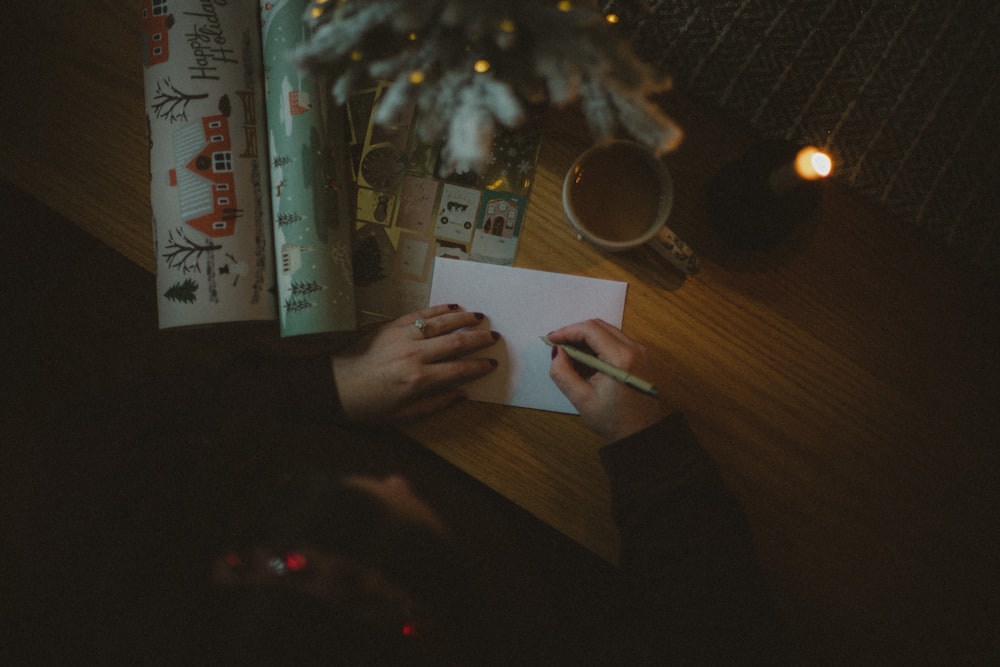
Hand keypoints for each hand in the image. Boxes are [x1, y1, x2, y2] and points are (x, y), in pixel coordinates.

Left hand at [331, 304, 499, 420]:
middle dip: (477, 339)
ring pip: (440, 324)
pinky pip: (420, 314)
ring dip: (463, 320)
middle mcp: (414, 355)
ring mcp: (402, 337)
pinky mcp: (391, 326)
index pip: (458, 370)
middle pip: (454, 343)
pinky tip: (453, 307)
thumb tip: (462, 393)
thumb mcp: (403, 416)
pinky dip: (438, 310)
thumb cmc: (368, 407)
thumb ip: (436, 403)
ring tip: (480, 317)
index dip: (478, 367)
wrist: (334, 387)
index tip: (491, 363)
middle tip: (494, 336)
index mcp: (418, 380)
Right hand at [548, 319, 667, 442]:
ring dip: (586, 339)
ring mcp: (640, 352)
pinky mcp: (640, 357)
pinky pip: (615, 341)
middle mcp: (634, 349)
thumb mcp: (582, 399)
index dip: (567, 331)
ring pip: (607, 332)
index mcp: (621, 358)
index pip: (590, 330)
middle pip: (599, 326)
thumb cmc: (615, 421)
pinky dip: (597, 345)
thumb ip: (563, 373)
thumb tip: (556, 352)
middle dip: (575, 333)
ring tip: (569, 355)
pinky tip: (585, 360)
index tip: (551, 339)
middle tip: (557, 346)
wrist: (640, 434)